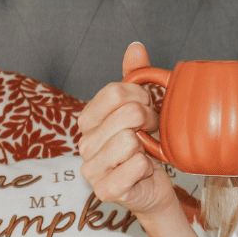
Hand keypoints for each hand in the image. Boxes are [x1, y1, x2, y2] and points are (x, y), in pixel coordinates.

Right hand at [77, 43, 176, 218]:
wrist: (154, 189)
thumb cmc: (148, 148)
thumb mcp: (142, 109)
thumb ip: (135, 78)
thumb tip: (136, 46)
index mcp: (88, 120)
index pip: (115, 92)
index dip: (141, 98)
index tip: (149, 109)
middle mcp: (83, 143)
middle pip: (127, 115)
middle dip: (150, 122)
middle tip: (151, 134)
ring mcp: (91, 168)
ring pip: (129, 141)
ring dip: (148, 147)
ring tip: (146, 153)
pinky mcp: (105, 190)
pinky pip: (136, 166)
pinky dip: (148, 168)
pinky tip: (143, 172)